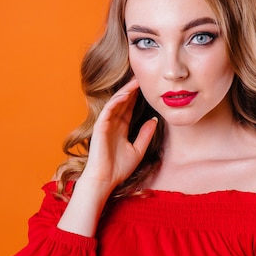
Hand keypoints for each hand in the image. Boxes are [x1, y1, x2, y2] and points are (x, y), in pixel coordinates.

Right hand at [80, 78, 157, 195]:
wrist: (105, 180)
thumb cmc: (118, 169)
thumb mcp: (138, 150)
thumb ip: (145, 135)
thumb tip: (155, 120)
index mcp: (121, 128)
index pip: (129, 108)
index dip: (137, 97)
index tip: (147, 86)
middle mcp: (113, 123)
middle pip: (123, 102)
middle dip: (132, 89)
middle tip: (142, 76)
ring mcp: (106, 124)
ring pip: (116, 102)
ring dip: (126, 91)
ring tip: (136, 80)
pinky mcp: (100, 126)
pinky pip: (109, 109)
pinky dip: (117, 100)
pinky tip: (126, 93)